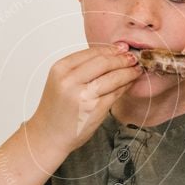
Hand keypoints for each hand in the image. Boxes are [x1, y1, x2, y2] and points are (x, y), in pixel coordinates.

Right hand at [28, 43, 142, 154]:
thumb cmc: (56, 110)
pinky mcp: (95, 109)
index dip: (111, 49)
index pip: (91, 52)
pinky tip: (129, 83)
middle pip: (104, 62)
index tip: (122, 48)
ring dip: (128, 72)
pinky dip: (125, 86)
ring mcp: (83, 95)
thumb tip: (109, 54)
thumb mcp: (61, 82)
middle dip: (122, 59)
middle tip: (133, 58)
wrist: (48, 136)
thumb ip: (80, 68)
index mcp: (60, 69)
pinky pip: (115, 93)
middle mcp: (70, 80)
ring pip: (113, 77)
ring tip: (136, 69)